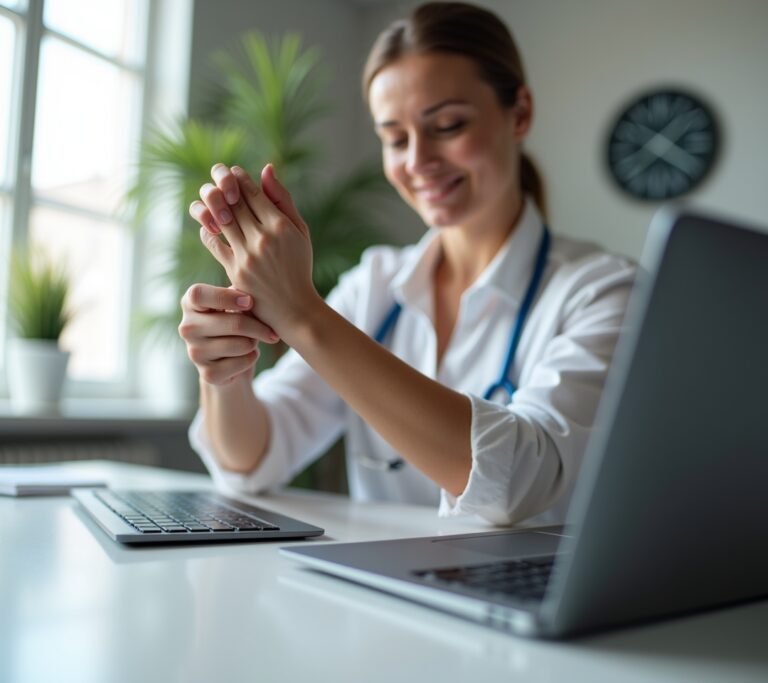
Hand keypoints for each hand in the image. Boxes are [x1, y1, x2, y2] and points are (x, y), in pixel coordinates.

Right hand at [178, 283, 278, 385]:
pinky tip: (245, 357)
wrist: (228, 362)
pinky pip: (243, 362)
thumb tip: (253, 292)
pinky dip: (251, 359)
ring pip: (242, 344)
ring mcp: (194, 352)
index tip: (249, 302)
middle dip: (258, 327)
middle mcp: (187, 328)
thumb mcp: (236, 305)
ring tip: (251, 341)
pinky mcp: (207, 374)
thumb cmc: (234, 323)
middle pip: (233, 323)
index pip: (199, 294)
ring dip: (254, 343)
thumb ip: (240, 294)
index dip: (226, 297)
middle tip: (271, 331)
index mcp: (190, 304)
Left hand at [189, 164, 321, 337]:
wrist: (294, 308)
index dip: (239, 179)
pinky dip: (208, 229)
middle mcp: (263, 239)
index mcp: (281, 227)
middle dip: (224, 188)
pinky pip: (212, 242)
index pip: (252, 192)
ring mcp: (246, 256)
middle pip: (234, 202)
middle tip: (221, 183)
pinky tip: (212, 226)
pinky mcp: (234, 271)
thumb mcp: (300, 231)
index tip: (235, 175)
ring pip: (220, 219)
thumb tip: (266, 169)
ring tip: (215, 202)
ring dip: (213, 206)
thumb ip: (283, 200)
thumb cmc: (298, 266)